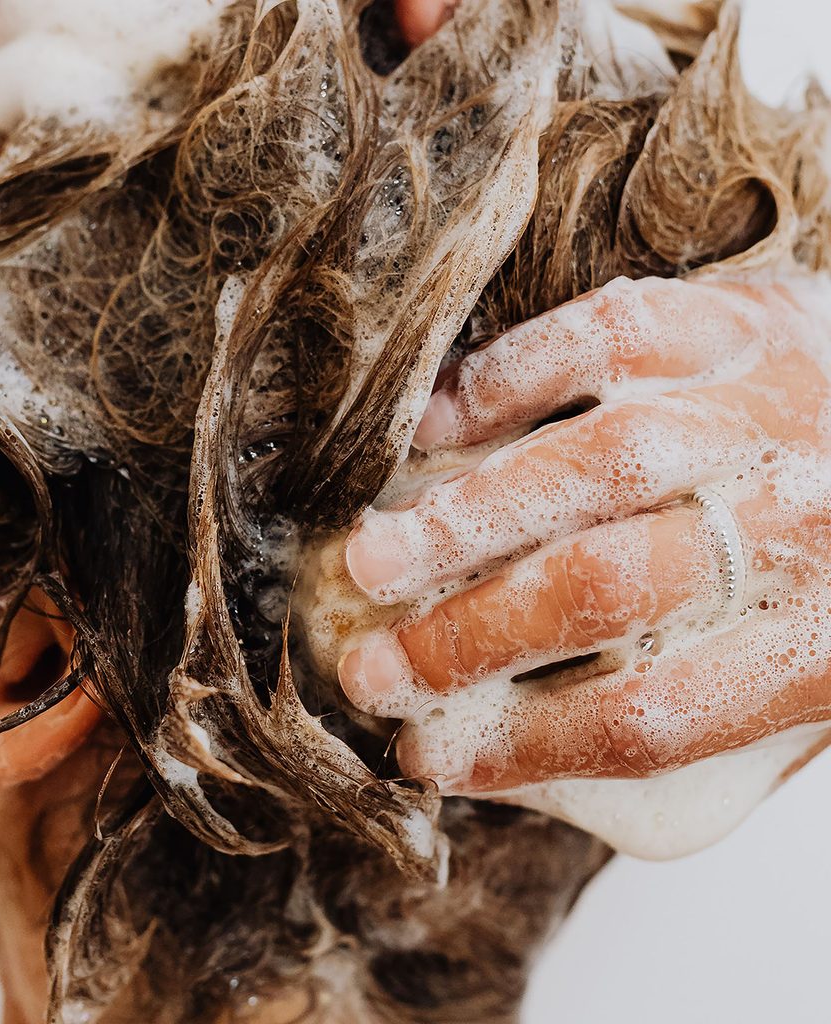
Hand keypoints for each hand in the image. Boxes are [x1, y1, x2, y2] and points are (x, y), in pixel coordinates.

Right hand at [334, 274, 830, 793]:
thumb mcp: (807, 687)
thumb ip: (692, 715)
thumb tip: (517, 741)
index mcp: (827, 650)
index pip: (648, 719)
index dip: (521, 748)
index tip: (430, 757)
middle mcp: (805, 526)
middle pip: (609, 589)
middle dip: (469, 637)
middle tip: (370, 669)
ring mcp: (767, 408)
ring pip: (602, 461)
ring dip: (469, 515)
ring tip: (372, 557)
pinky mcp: (738, 321)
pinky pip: (610, 336)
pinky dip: (508, 377)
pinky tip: (433, 427)